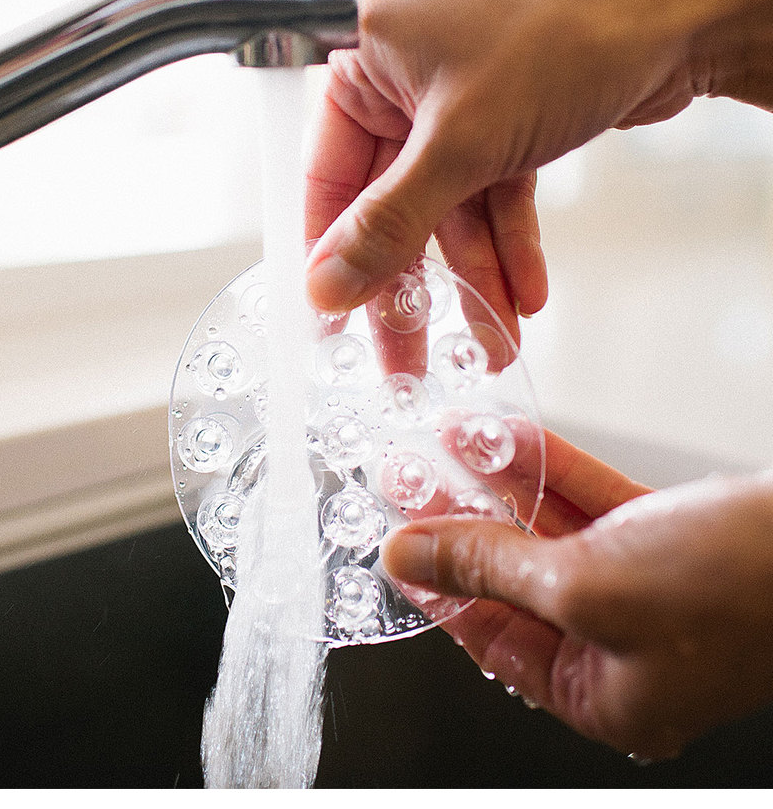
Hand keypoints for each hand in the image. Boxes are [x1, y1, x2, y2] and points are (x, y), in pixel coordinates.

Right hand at [306, 0, 772, 341]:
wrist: (677, 11)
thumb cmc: (561, 34)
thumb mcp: (460, 143)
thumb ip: (390, 223)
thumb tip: (329, 286)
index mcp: (365, 63)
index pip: (327, 177)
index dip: (331, 256)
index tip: (336, 323)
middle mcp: (404, 85)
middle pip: (389, 206)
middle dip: (410, 285)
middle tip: (408, 357)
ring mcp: (458, 107)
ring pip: (449, 212)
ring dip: (474, 278)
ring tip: (493, 340)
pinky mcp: (507, 125)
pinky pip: (494, 200)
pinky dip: (511, 246)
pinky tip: (526, 294)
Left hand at [380, 431, 772, 759]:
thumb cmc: (737, 591)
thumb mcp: (589, 587)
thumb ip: (492, 569)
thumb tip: (411, 556)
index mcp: (604, 696)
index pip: (492, 638)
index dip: (439, 586)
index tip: (396, 539)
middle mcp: (620, 647)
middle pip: (516, 579)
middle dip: (462, 524)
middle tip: (411, 480)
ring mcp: (644, 590)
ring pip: (550, 532)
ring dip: (499, 484)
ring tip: (446, 442)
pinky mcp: (664, 539)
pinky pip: (589, 503)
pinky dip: (550, 468)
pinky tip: (505, 437)